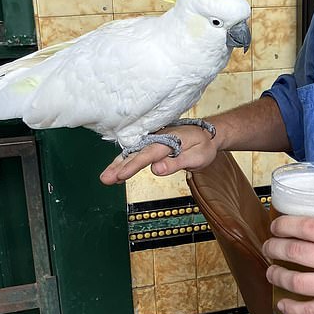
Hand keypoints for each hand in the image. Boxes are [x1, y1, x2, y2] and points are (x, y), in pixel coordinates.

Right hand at [99, 124, 218, 184]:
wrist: (208, 134)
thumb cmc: (204, 146)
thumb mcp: (198, 156)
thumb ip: (177, 162)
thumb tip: (156, 169)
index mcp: (170, 140)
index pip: (149, 154)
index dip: (134, 165)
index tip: (121, 175)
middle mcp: (159, 138)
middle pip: (137, 153)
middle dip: (120, 166)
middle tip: (105, 179)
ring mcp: (154, 140)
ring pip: (134, 153)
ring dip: (119, 164)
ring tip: (106, 178)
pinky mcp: (153, 144)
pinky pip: (137, 153)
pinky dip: (126, 161)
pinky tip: (117, 172)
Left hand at [263, 215, 313, 313]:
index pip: (307, 227)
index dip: (285, 224)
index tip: (276, 225)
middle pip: (295, 252)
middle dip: (274, 248)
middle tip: (268, 247)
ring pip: (296, 282)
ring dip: (276, 276)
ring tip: (271, 272)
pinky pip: (309, 310)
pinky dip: (291, 308)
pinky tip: (282, 303)